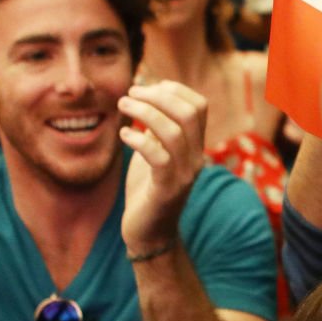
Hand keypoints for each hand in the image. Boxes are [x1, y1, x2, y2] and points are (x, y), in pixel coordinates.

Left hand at [117, 80, 207, 256]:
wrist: (148, 233)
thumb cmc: (147, 189)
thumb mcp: (155, 151)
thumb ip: (156, 127)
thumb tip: (148, 93)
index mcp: (196, 146)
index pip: (199, 105)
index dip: (174, 89)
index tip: (148, 87)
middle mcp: (196, 158)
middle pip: (189, 113)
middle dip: (158, 95)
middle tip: (130, 93)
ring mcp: (184, 174)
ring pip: (173, 131)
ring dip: (144, 112)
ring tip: (122, 106)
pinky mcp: (167, 190)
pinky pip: (158, 156)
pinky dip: (138, 140)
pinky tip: (123, 136)